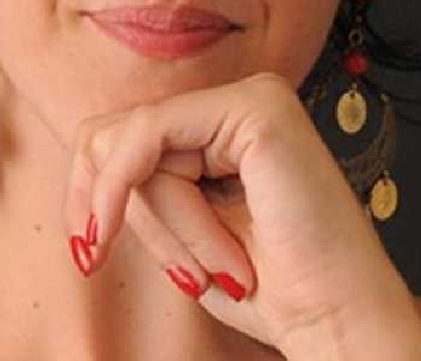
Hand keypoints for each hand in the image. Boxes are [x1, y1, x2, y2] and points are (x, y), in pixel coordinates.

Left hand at [61, 71, 420, 358]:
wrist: (335, 323)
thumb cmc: (268, 288)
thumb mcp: (182, 229)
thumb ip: (142, 184)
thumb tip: (85, 160)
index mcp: (223, 126)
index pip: (121, 136)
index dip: (90, 193)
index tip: (88, 254)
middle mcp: (239, 100)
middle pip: (115, 132)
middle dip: (121, 209)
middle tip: (178, 275)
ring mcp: (252, 96)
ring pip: (132, 143)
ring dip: (162, 226)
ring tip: (215, 270)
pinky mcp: (256, 107)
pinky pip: (149, 138)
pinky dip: (154, 205)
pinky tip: (191, 261)